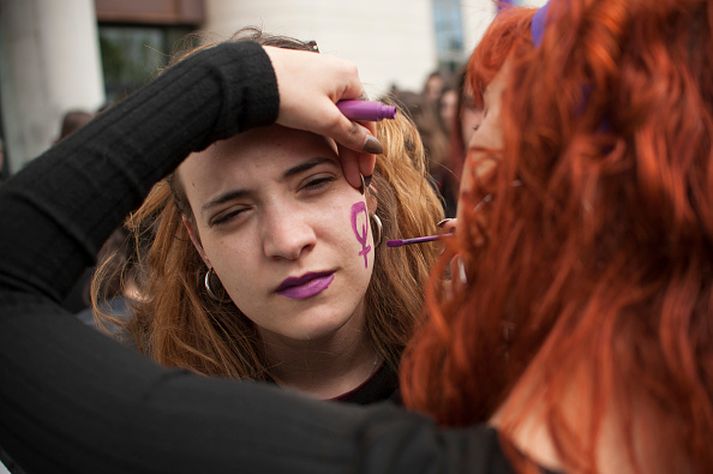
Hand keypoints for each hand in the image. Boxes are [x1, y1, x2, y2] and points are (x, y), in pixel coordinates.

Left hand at [263, 46, 379, 188]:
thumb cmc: (289, 94)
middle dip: (353, 152)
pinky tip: (326, 150)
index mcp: (350, 77)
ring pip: (336, 118)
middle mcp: (338, 74)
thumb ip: (351, 135)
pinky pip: (322, 112)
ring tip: (340, 171)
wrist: (248, 79)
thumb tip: (374, 147)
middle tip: (353, 180)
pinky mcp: (302, 84)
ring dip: (339, 145)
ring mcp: (319, 78)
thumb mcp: (325, 119)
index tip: (365, 172)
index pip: (368, 118)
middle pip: (352, 120)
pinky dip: (325, 132)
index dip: (367, 149)